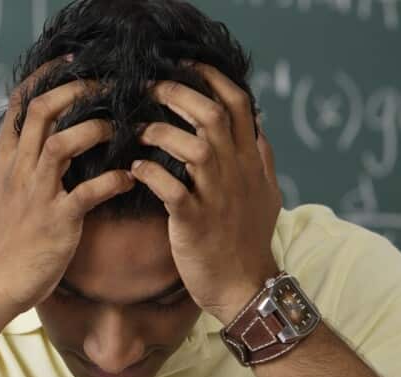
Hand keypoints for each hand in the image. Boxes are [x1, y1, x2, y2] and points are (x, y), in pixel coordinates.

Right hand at [0, 62, 135, 319]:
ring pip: (63, 141)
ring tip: (121, 126)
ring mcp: (36, 193)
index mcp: (2, 159)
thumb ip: (5, 167)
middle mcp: (16, 169)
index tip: (71, 62)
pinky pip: (90, 191)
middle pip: (43, 110)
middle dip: (77, 89)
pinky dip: (115, 181)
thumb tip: (10, 147)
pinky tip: (130, 178)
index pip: (20, 104)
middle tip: (107, 83)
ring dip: (96, 128)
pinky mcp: (57, 220)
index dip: (46, 77)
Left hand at [130, 63, 282, 322]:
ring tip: (138, 131)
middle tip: (149, 88)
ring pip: (194, 147)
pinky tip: (134, 169)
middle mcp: (237, 172)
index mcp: (252, 161)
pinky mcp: (194, 222)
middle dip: (178, 94)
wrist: (244, 286)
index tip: (185, 65)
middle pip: (212, 116)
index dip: (212, 79)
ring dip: (161, 132)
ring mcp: (217, 196)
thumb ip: (261, 157)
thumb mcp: (267, 193)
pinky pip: (171, 188)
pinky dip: (149, 174)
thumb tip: (258, 125)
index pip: (239, 104)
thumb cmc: (248, 239)